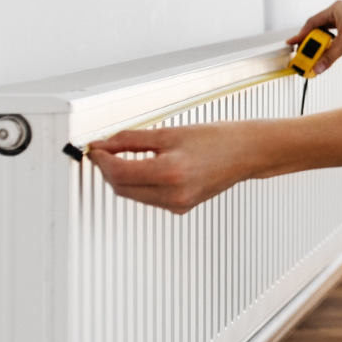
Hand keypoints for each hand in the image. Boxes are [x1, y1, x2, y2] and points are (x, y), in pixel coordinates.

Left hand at [86, 121, 269, 213]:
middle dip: (108, 170)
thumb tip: (105, 145)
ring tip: (122, 158)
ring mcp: (178, 204)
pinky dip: (139, 185)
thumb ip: (132, 140)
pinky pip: (149, 199)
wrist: (247, 152)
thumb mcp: (170, 133)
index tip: (95, 149)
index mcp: (171, 172)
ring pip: (133, 196)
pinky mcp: (181, 207)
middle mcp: (174, 194)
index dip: (101, 160)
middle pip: (122, 188)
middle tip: (104, 152)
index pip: (119, 173)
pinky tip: (144, 169)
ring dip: (122, 178)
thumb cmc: (218, 139)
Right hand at [286, 0, 341, 74]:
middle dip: (311, 42)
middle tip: (302, 53)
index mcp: (336, 9)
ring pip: (329, 33)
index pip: (312, 22)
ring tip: (314, 55)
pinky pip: (337, 37)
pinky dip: (332, 45)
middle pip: (319, 28)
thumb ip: (329, 57)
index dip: (301, 35)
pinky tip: (328, 53)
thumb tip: (317, 67)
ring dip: (322, 45)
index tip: (293, 43)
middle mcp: (341, 12)